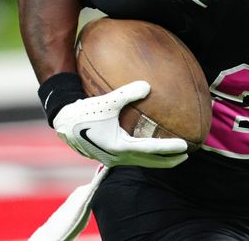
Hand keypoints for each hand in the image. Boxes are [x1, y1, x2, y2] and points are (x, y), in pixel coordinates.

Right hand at [53, 80, 187, 167]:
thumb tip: (148, 86)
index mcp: (119, 146)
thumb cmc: (84, 111)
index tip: (185, 147)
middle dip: (168, 160)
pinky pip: (132, 158)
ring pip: (140, 162)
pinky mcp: (107, 154)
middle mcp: (117, 156)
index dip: (169, 148)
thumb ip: (127, 94)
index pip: (151, 149)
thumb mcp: (107, 101)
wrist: (62, 121)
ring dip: (157, 160)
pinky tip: (150, 149)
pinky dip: (145, 156)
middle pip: (149, 162)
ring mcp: (111, 157)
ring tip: (172, 156)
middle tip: (186, 156)